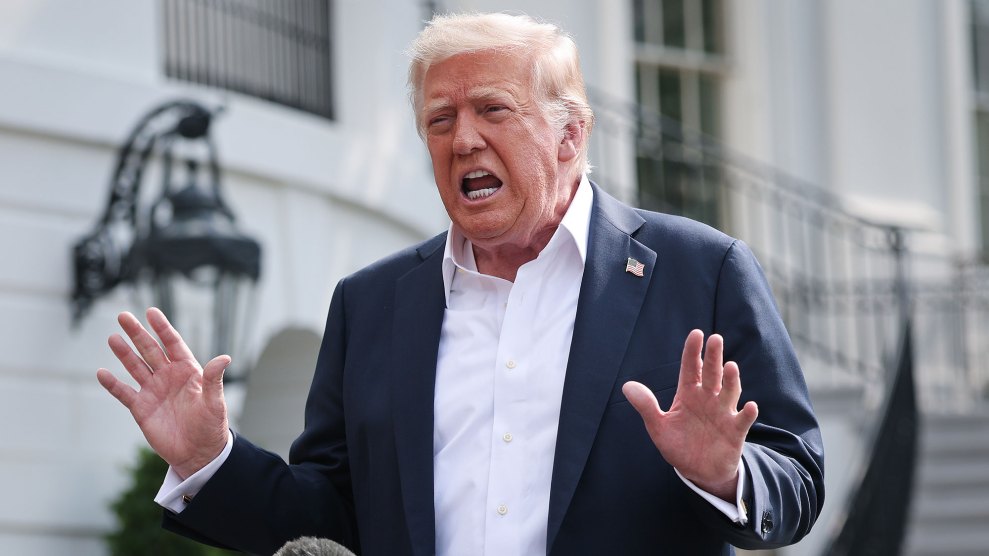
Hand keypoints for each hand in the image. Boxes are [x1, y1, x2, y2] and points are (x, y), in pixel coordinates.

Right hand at [96, 308, 229, 478]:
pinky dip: (113, 384)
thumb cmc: (211, 425)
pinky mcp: (141, 408)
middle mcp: (168, 377)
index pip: (173, 343)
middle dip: (137, 333)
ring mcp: (153, 391)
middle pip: (150, 350)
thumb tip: (225, 358)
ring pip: (135, 367)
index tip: (151, 311)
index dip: (162, 328)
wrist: (198, 453)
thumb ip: (214, 379)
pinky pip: (124, 393)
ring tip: (113, 338)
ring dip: (124, 353)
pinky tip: (102, 373)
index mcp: (188, 370)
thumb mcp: (215, 401)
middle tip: (123, 315)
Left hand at [623, 330, 757, 500]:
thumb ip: (646, 406)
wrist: (698, 471)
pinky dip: (747, 414)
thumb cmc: (679, 444)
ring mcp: (723, 413)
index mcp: (689, 394)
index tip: (696, 334)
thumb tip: (626, 386)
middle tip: (715, 339)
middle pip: (712, 374)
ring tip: (730, 366)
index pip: (691, 368)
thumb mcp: (658, 426)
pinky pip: (742, 420)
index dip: (693, 351)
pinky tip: (750, 406)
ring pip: (729, 392)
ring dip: (731, 380)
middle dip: (713, 357)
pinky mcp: (735, 431)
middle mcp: (708, 398)